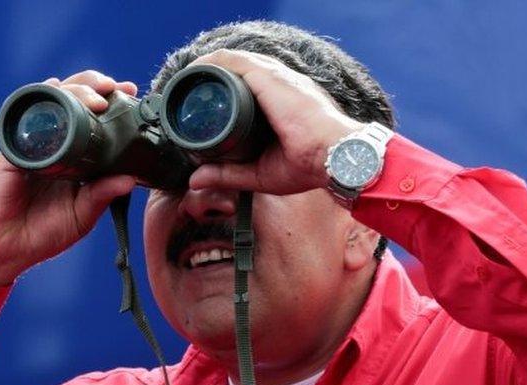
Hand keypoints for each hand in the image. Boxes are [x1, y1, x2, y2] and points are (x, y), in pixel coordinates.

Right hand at [0, 71, 138, 286]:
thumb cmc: (39, 235)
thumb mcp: (80, 217)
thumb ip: (102, 196)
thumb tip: (131, 179)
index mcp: (73, 159)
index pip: (93, 121)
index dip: (111, 104)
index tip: (131, 93)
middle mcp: (54, 145)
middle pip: (73, 101)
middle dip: (94, 86)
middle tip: (115, 89)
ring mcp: (32, 144)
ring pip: (52, 102)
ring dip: (74, 89)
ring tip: (94, 95)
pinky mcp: (12, 150)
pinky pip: (26, 119)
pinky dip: (42, 102)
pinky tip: (55, 89)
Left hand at [186, 49, 362, 194]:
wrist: (336, 156)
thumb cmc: (310, 166)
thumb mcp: (259, 173)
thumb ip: (228, 175)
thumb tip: (196, 180)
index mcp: (284, 102)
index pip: (251, 86)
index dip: (227, 89)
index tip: (206, 101)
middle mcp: (281, 84)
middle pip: (241, 71)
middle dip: (214, 77)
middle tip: (191, 90)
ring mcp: (277, 78)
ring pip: (236, 63)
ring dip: (210, 67)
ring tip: (189, 78)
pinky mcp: (270, 79)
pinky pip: (236, 62)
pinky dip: (215, 63)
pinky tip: (198, 68)